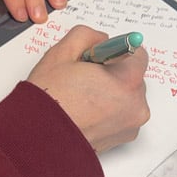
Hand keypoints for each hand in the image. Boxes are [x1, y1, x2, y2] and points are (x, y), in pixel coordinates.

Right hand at [27, 26, 149, 153]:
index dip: (114, 52)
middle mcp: (136, 104)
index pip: (137, 54)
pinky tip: (86, 113)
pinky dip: (108, 112)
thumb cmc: (49, 100)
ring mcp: (131, 125)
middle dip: (113, 74)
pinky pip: (122, 116)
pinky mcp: (123, 139)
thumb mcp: (62, 53)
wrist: (39, 140)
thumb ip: (87, 36)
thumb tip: (100, 40)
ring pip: (126, 97)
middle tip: (84, 80)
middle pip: (132, 77)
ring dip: (111, 94)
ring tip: (82, 99)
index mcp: (128, 80)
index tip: (98, 59)